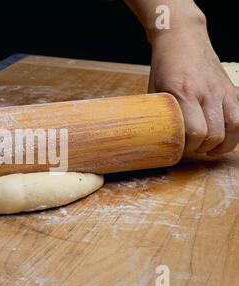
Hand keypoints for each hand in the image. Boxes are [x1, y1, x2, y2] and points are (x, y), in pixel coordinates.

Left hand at [149, 25, 238, 155]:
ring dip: (223, 144)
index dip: (188, 146)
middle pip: (214, 133)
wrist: (182, 37)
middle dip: (202, 148)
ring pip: (234, 126)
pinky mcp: (232, 88)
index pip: (195, 131)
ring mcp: (222, 89)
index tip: (179, 148)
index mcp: (183, 91)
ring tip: (210, 149)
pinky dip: (235, 131)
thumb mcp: (153, 88)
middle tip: (192, 149)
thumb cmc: (164, 65)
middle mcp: (206, 91)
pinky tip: (224, 137)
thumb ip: (158, 111)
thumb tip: (155, 134)